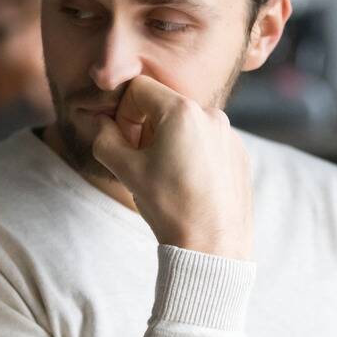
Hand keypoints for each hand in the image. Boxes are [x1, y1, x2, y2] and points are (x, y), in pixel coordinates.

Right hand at [91, 75, 252, 259]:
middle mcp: (212, 115)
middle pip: (164, 106)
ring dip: (169, 142)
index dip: (123, 113)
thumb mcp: (125, 170)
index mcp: (182, 111)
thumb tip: (96, 121)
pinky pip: (208, 142)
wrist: (212, 247)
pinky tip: (189, 186)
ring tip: (167, 178)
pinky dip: (193, 155)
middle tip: (142, 163)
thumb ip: (104, 137)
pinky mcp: (240, 155)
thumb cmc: (169, 207)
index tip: (125, 142)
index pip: (139, 89)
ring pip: (187, 125)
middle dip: (146, 127)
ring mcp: (230, 135)